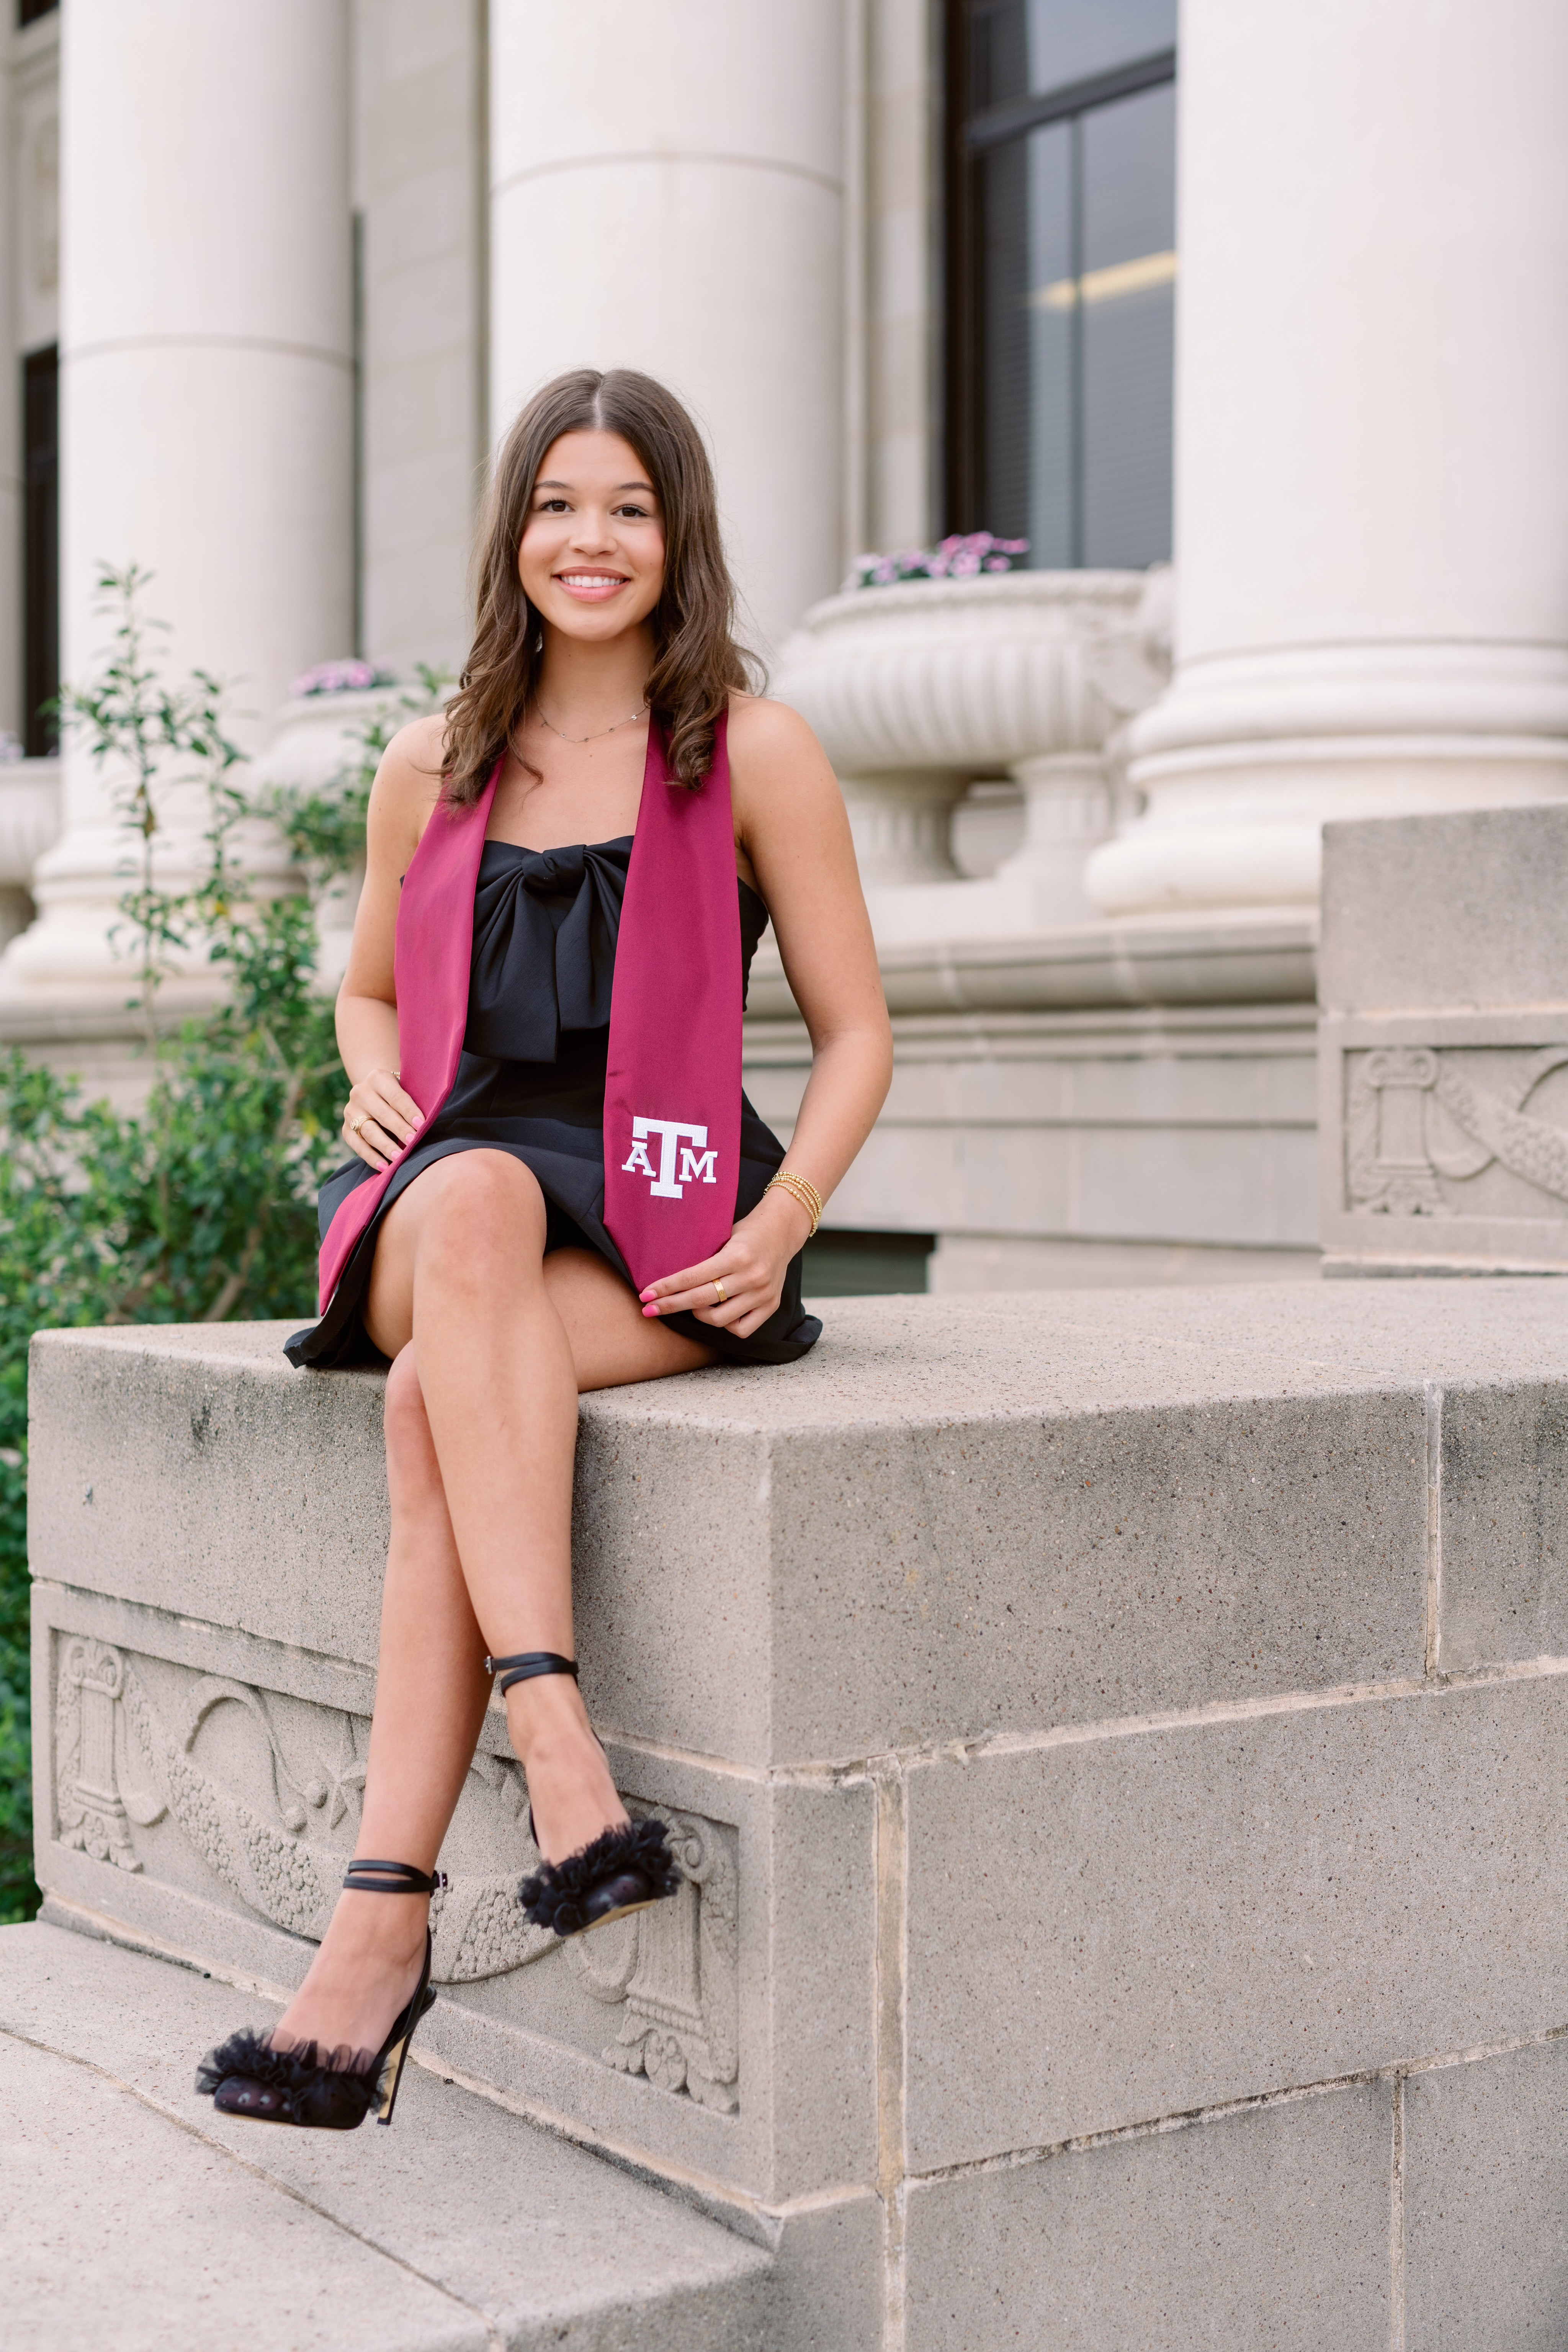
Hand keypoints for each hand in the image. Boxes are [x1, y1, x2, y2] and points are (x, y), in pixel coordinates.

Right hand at [342, 1067, 424, 1168]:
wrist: (373, 1093)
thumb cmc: (398, 1095)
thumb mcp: (405, 1089)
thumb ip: (414, 1101)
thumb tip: (426, 1124)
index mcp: (378, 1078)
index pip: (395, 1096)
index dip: (409, 1111)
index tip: (422, 1125)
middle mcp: (360, 1092)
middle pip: (382, 1114)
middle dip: (399, 1129)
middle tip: (413, 1141)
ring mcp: (350, 1111)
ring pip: (369, 1130)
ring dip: (385, 1145)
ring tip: (399, 1157)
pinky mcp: (345, 1129)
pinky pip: (357, 1145)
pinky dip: (370, 1157)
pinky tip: (384, 1166)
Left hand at [639, 1186, 812, 1337]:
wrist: (783, 1231)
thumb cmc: (746, 1232)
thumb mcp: (723, 1236)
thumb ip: (703, 1257)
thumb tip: (669, 1279)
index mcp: (736, 1256)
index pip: (692, 1277)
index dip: (666, 1288)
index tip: (645, 1295)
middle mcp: (751, 1277)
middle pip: (700, 1300)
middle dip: (670, 1305)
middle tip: (649, 1309)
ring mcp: (762, 1294)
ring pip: (719, 1319)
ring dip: (699, 1315)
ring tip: (693, 1305)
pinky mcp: (771, 1305)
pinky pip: (742, 1329)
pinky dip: (726, 1325)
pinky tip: (718, 1313)